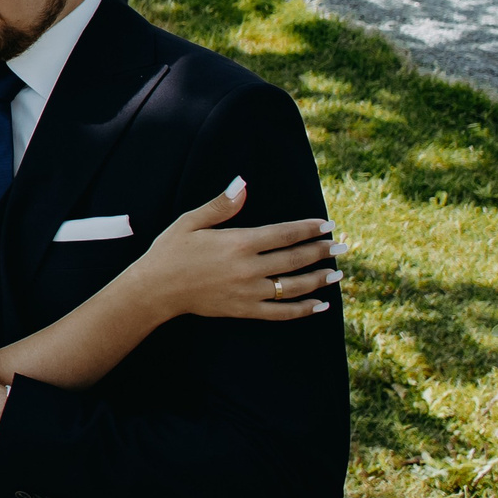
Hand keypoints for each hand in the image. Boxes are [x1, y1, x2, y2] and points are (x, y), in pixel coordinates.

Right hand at [133, 177, 341, 321]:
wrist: (155, 289)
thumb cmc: (170, 251)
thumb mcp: (191, 221)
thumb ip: (221, 205)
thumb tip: (242, 184)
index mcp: (238, 243)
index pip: (284, 234)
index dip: (308, 229)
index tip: (327, 225)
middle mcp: (248, 268)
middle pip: (294, 259)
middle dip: (321, 252)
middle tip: (342, 247)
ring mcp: (248, 292)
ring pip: (293, 286)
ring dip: (318, 279)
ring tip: (337, 273)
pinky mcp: (244, 310)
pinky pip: (281, 313)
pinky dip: (303, 310)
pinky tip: (320, 305)